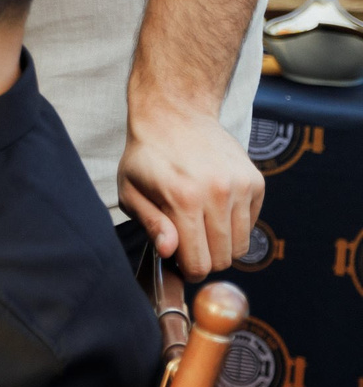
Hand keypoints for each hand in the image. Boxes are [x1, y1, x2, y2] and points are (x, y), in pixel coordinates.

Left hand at [119, 98, 261, 280]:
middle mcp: (217, 193)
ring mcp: (240, 185)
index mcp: (183, 199)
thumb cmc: (146, 157)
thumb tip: (171, 252)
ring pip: (241, 245)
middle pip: (223, 258)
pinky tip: (214, 209)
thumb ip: (151, 224)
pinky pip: (252, 223)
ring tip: (200, 227)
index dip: (189, 270)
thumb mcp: (130, 191)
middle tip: (189, 245)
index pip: (199, 261)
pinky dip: (235, 225)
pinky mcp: (256, 181)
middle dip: (205, 260)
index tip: (180, 263)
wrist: (174, 116)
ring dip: (221, 245)